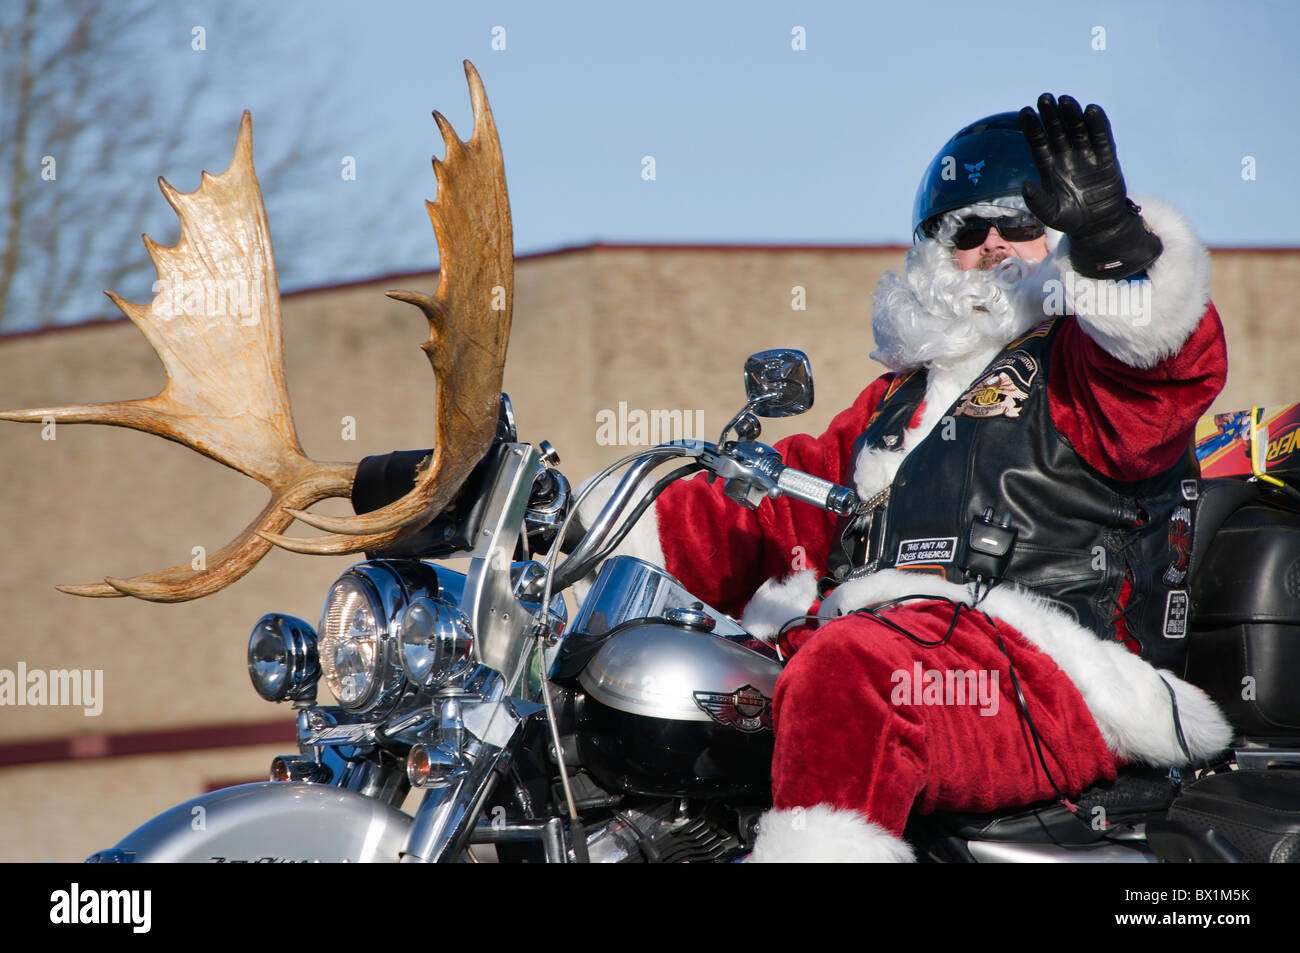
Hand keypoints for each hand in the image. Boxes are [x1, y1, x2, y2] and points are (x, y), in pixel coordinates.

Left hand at [1018, 93, 1160, 278]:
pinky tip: (1092, 111)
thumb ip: (1038, 202)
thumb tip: (1025, 186)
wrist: (1098, 226)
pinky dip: (1097, 125)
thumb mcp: (1051, 215)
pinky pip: (1101, 138)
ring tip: (1065, 100)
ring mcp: (1086, 155)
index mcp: (1049, 167)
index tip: (1025, 112)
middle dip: (1051, 115)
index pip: (1038, 142)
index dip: (1032, 128)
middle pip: (1057, 130)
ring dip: (1072, 115)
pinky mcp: (1106, 158)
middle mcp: (1066, 156)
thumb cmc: (1071, 220)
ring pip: (1077, 130)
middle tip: (1044, 98)